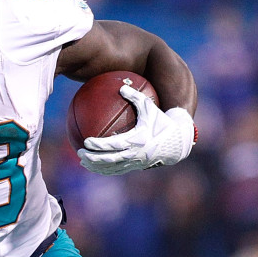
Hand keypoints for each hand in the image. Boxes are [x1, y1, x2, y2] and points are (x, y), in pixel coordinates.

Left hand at [77, 85, 195, 174]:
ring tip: (83, 161)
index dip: (99, 145)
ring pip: (111, 167)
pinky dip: (105, 170)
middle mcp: (135, 153)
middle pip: (109, 159)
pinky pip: (117, 170)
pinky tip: (95, 166)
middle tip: (80, 152)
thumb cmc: (161, 122)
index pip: (114, 144)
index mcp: (137, 140)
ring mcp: (135, 162)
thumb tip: (121, 86)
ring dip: (96, 166)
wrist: (177, 142)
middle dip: (93, 157)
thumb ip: (135, 96)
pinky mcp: (136, 167)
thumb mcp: (150, 107)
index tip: (86, 141)